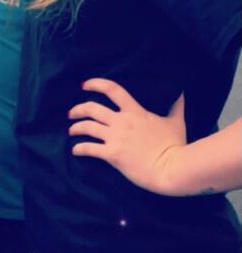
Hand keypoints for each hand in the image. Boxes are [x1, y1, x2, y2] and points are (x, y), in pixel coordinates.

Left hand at [68, 78, 186, 193]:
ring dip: (76, 128)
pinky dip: (79, 149)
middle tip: (71, 113)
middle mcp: (122, 122)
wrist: (173, 168)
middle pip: (92, 108)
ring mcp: (116, 138)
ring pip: (87, 127)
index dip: (96, 84)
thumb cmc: (175, 146)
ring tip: (71, 130)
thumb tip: (181, 91)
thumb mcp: (176, 122)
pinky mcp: (113, 155)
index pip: (113, 90)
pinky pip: (89, 148)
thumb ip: (175, 106)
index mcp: (136, 111)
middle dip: (78, 109)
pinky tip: (75, 150)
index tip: (84, 84)